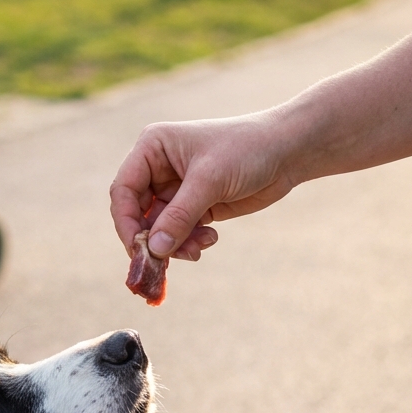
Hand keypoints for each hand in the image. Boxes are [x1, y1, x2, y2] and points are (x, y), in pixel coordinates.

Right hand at [109, 112, 295, 260]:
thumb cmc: (247, 150)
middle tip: (163, 264)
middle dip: (152, 240)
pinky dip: (190, 243)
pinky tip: (211, 239)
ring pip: (159, 230)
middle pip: (137, 214)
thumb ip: (179, 216)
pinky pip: (179, 234)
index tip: (138, 250)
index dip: (126, 222)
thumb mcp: (209, 181)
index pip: (124, 190)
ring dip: (175, 245)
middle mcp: (158, 168)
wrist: (287, 152)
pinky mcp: (195, 207)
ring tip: (198, 249)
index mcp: (153, 149)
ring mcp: (176, 189)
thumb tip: (154, 250)